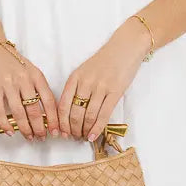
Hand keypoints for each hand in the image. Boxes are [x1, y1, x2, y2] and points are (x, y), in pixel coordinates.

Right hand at [0, 43, 60, 140]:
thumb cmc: (12, 61)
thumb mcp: (30, 71)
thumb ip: (38, 88)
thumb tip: (46, 114)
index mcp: (36, 75)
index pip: (49, 101)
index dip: (53, 119)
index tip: (56, 131)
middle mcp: (24, 79)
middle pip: (35, 110)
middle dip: (39, 128)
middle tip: (41, 137)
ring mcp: (8, 83)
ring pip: (19, 112)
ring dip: (25, 128)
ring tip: (29, 137)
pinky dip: (5, 124)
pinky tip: (10, 132)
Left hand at [57, 18, 151, 140]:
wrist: (125, 47)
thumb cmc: (104, 61)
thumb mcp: (84, 71)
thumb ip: (76, 88)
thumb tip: (70, 112)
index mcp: (75, 77)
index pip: (62, 105)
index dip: (60, 122)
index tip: (60, 132)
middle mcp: (85, 82)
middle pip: (74, 113)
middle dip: (72, 129)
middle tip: (73, 137)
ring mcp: (100, 87)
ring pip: (88, 116)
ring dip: (85, 130)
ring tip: (84, 137)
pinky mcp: (115, 92)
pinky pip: (103, 114)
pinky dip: (97, 128)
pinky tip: (93, 136)